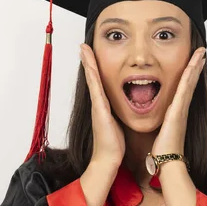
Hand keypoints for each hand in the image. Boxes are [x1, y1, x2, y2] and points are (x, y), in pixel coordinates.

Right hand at [80, 43, 125, 166]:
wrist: (108, 160)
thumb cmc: (114, 145)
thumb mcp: (117, 125)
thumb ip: (117, 116)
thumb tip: (123, 111)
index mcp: (103, 106)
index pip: (98, 82)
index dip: (94, 68)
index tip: (91, 54)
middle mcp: (98, 103)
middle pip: (92, 77)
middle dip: (88, 61)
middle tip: (84, 45)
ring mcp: (97, 106)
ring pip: (92, 80)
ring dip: (88, 63)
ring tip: (84, 49)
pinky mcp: (99, 110)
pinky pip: (95, 89)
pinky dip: (92, 76)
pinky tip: (90, 66)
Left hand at [152, 47, 206, 158]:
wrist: (168, 161)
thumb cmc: (163, 150)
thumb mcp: (161, 132)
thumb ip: (161, 124)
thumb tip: (159, 123)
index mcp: (176, 112)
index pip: (184, 88)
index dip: (189, 74)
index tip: (193, 62)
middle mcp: (181, 108)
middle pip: (191, 82)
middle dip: (196, 66)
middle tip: (201, 51)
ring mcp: (181, 109)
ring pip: (190, 82)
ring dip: (195, 66)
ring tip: (201, 53)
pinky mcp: (178, 111)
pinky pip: (184, 89)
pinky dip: (189, 77)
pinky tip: (192, 66)